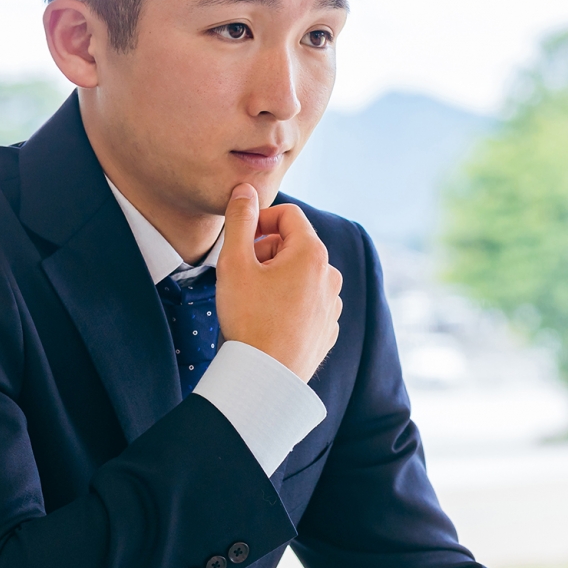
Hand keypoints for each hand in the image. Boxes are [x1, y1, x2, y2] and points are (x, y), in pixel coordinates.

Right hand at [214, 184, 342, 381]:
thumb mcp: (234, 263)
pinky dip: (289, 303)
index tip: (240, 240)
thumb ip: (240, 220)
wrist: (264, 377)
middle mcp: (330, 276)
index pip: (288, 215)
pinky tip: (269, 321)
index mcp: (312, 254)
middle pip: (295, 245)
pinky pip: (308, 303)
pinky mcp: (328, 329)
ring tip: (255, 301)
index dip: (259, 221)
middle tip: (243, 275)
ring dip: (277, 278)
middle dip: (266, 252)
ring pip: (301, 275)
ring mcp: (333, 304)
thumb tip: (245, 190)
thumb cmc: (248, 319)